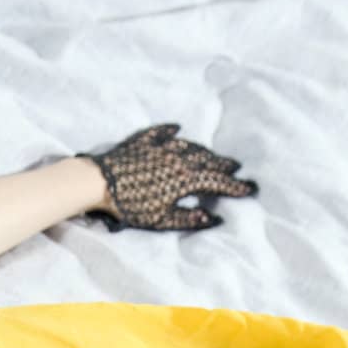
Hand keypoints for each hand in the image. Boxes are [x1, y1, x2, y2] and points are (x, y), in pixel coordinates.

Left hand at [76, 121, 259, 232]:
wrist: (98, 182)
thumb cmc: (130, 205)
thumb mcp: (161, 219)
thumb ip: (188, 218)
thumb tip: (214, 218)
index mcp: (184, 178)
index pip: (215, 183)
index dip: (233, 187)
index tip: (249, 189)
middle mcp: (177, 158)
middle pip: (205, 160)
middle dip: (222, 165)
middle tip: (235, 167)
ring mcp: (159, 147)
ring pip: (188, 146)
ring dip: (202, 151)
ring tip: (211, 154)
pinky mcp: (141, 143)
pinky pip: (160, 133)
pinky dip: (171, 131)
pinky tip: (177, 128)